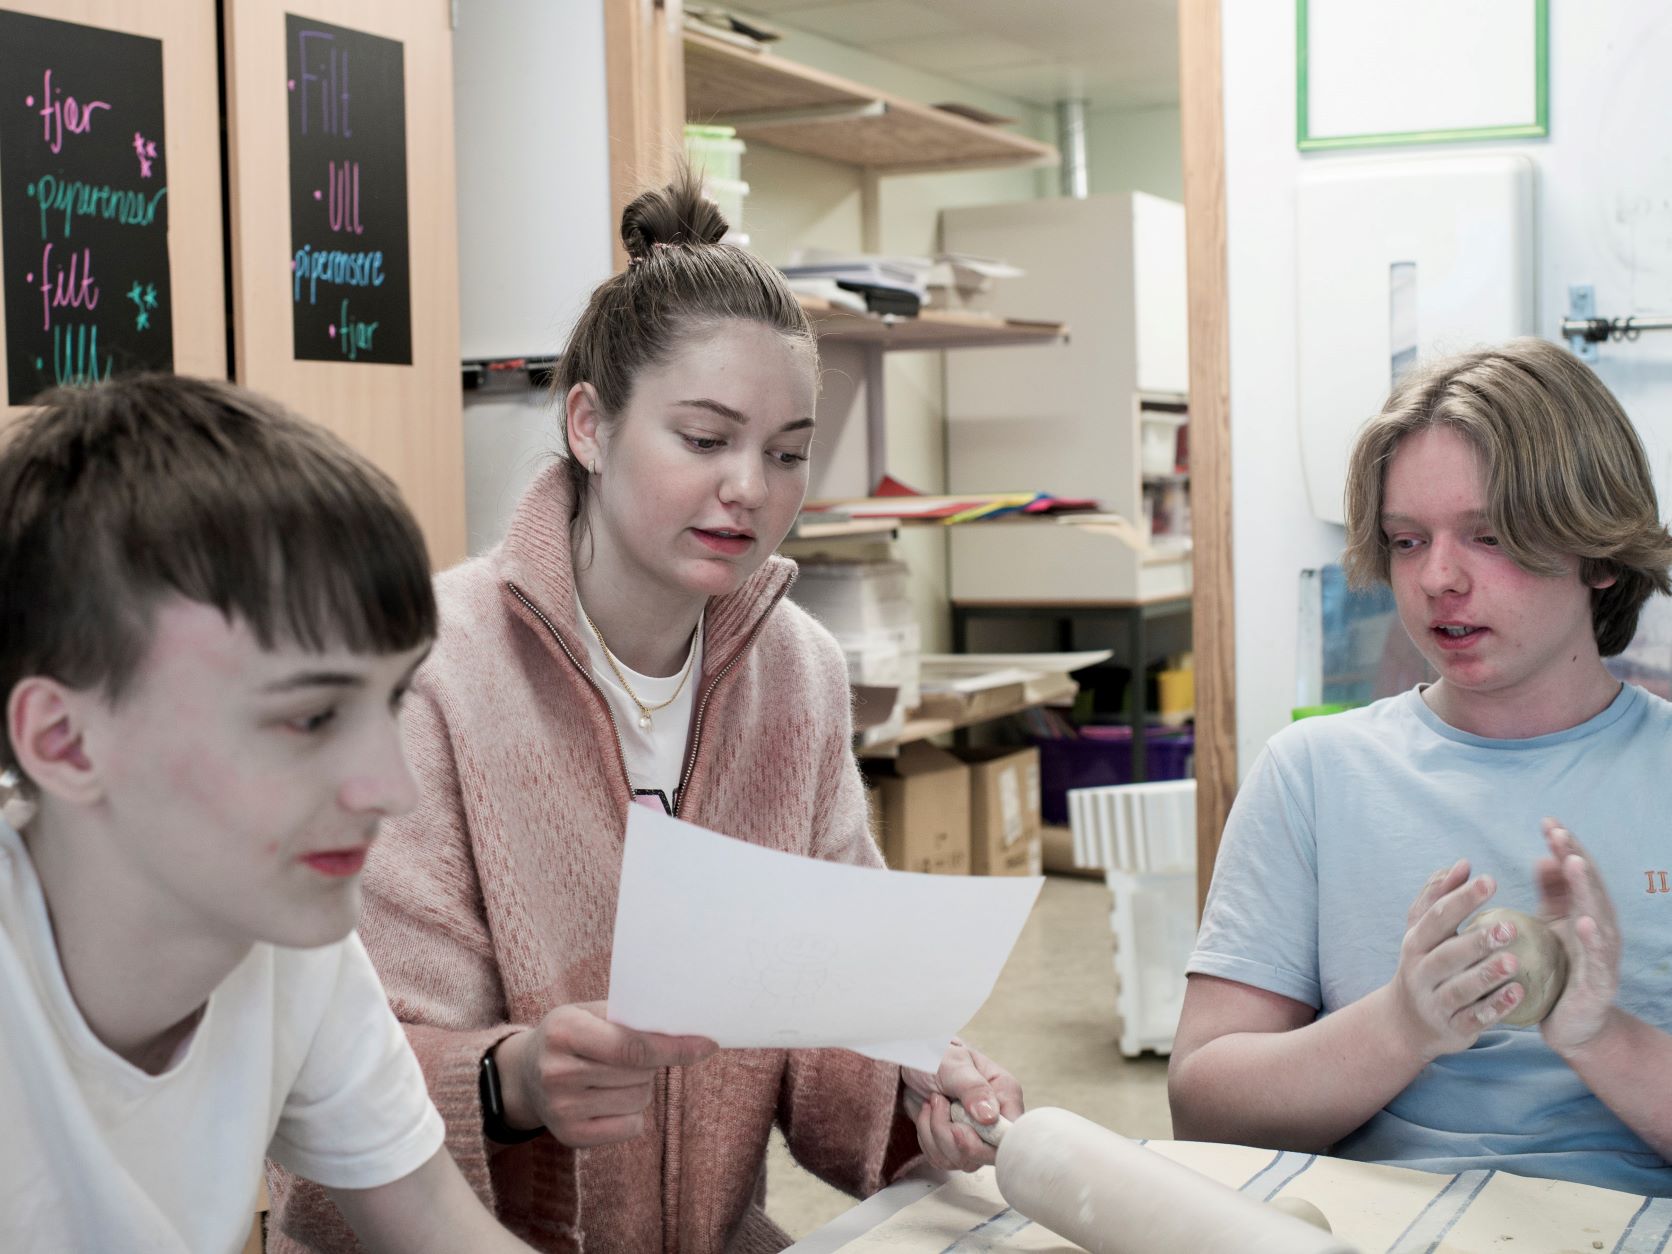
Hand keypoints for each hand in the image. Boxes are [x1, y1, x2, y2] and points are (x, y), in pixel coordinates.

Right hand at [493, 1001, 716, 1147]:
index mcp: (563, 1031)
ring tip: (612, 1075)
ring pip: (639, 1100)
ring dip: (640, 1086)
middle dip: (649, 1063)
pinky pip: (631, 1127)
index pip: (632, 1046)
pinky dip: (631, 1112)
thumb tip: (685, 1028)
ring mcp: (561, 1109)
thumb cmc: (570, 1035)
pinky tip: (607, 1098)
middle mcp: (557, 1072)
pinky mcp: (570, 1137)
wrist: (524, 1075)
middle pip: (639, 1074)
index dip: (674, 1048)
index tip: (707, 1044)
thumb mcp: (588, 1011)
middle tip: (628, 1055)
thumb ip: (629, 1016)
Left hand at [900, 1039, 1023, 1170]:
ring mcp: (975, 1136)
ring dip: (935, 1133)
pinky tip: (927, 1114)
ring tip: (932, 1102)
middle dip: (953, 1136)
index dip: (987, 1143)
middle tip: (939, 1103)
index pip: (1011, 1136)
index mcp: (1005, 1096)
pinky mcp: (955, 1145)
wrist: (912, 1062)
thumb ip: (973, 1088)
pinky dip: (927, 1139)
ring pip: (961, 1160)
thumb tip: (990, 1116)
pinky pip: (942, 1160)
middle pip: (984, 1155)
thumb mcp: (954, 1065)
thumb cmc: (937, 1055)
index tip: (960, 1129)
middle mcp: (995, 1120)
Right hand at [1386, 859, 1523, 1061]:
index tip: (1490, 881)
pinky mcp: (1452, 1027)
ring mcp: (1435, 1001)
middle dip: (1477, 941)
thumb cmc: (1424, 964)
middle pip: (1448, 954)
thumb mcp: (1423, 930)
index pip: (1437, 917)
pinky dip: (1496, 1008)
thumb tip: (1463, 864)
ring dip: (1487, 975)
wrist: (1407, 1022)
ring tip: (1514, 962)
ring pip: (1460, 989)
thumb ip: (1439, 895)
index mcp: (1416, 942)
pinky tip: (1518, 994)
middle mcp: (1421, 971)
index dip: (1462, 898)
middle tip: (1511, 927)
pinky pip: (1474, 1018)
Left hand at [1536, 819, 1621, 1056]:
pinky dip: (1591, 937)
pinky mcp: (1600, 981)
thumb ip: (1551, 894)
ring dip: (1586, 887)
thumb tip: (1544, 857)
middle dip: (1574, 857)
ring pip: (1597, 914)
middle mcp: (1598, 928)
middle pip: (1588, 886)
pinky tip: (1583, 920)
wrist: (1573, 1025)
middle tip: (1559, 832)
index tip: (1547, 822)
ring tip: (1574, 862)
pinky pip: (1597, 957)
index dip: (1564, 847)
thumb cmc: (1560, 969)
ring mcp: (1603, 953)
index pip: (1575, 873)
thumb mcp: (1551, 926)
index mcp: (1584, 912)